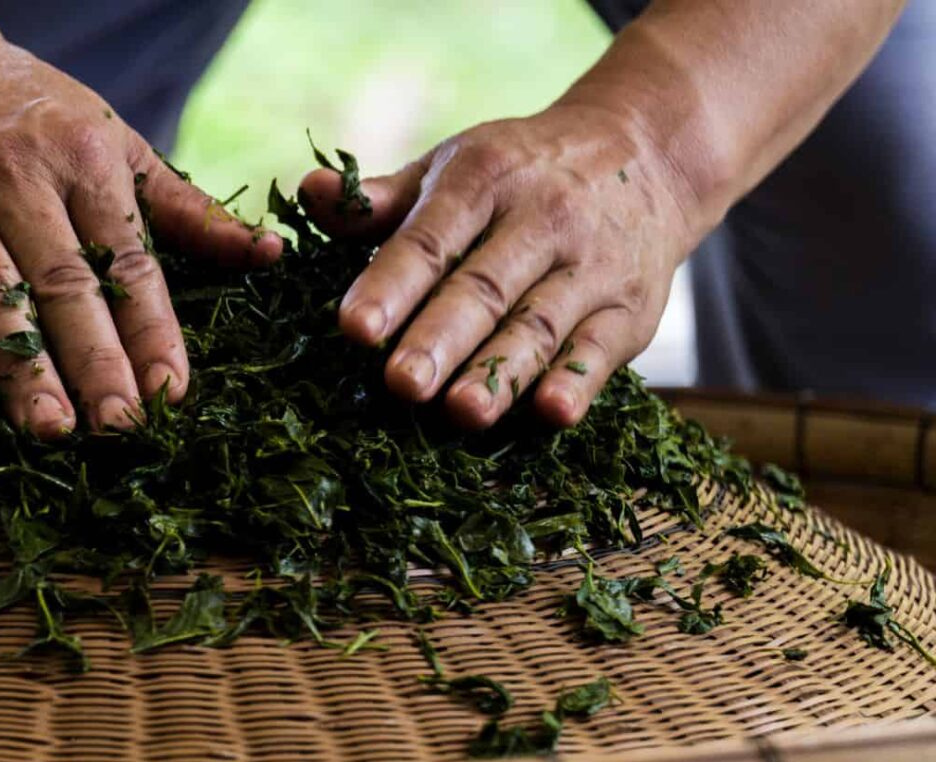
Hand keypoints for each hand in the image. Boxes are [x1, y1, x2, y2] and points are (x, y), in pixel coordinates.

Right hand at [0, 19, 279, 435]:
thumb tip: (265, 254)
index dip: (151, 329)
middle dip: (96, 361)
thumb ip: (181, 208)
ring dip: (21, 365)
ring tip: (50, 428)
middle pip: (64, 284)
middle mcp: (17, 180)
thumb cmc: (21, 110)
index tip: (171, 392)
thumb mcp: (109, 140)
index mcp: (83, 161)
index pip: (126, 260)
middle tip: (121, 428)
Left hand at [300, 103, 703, 428]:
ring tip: (462, 412)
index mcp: (484, 180)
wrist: (649, 152)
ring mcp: (592, 266)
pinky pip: (603, 348)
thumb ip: (379, 201)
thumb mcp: (453, 168)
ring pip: (541, 324)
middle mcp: (543, 218)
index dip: (392, 285)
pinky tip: (552, 413)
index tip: (355, 328)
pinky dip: (580, 381)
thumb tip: (309, 191)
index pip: (430, 239)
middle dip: (440, 338)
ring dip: (502, 372)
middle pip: (484, 287)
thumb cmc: (520, 174)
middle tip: (400, 385)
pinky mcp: (631, 309)